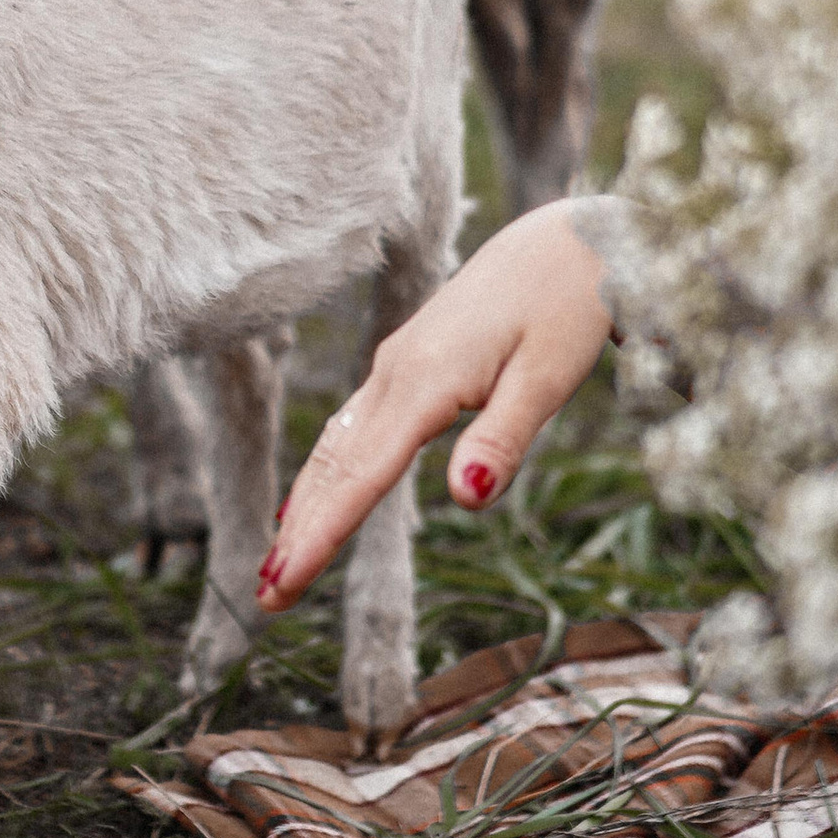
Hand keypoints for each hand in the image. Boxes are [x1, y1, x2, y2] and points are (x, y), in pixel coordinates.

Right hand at [256, 202, 612, 611]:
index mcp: (426, 379)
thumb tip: (466, 498)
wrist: (569, 240)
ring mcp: (398, 364)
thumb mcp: (550, 378)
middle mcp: (397, 371)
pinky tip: (313, 498)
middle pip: (335, 463)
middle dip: (300, 531)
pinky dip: (328, 471)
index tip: (283, 586)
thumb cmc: (568, 307)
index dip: (321, 535)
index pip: (362, 474)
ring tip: (279, 563)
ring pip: (337, 444)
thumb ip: (503, 439)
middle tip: (267, 597)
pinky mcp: (409, 362)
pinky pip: (354, 426)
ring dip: (307, 504)